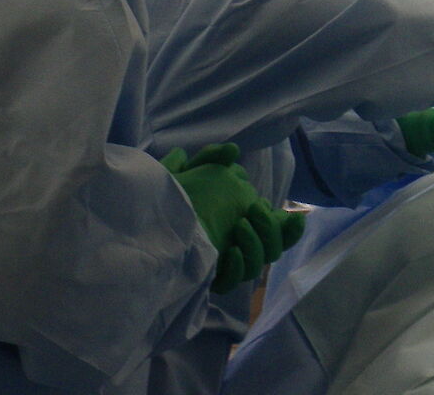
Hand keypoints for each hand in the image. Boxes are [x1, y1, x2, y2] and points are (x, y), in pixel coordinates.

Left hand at [161, 144, 305, 291]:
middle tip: (252, 208)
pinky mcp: (213, 279)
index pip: (278, 232)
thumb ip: (210, 159)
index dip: (291, 228)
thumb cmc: (166, 202)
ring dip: (256, 242)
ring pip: (260, 263)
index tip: (293, 216)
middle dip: (271, 227)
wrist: (140, 227)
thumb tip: (233, 151)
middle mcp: (239, 246)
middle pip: (274, 248)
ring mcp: (226, 264)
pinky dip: (238, 265)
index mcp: (241, 225)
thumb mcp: (186, 173)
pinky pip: (235, 281)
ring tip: (239, 225)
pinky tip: (229, 250)